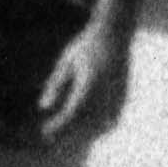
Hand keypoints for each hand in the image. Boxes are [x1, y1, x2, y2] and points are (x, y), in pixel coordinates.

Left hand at [37, 16, 133, 144]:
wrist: (117, 30)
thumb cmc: (87, 44)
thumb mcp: (66, 60)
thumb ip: (55, 83)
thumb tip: (43, 107)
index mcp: (89, 82)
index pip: (72, 114)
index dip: (58, 126)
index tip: (45, 130)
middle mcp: (105, 91)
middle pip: (84, 124)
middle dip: (67, 134)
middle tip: (50, 135)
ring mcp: (117, 95)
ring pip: (99, 127)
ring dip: (83, 134)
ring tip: (68, 132)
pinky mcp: (124, 95)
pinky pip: (112, 121)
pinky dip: (100, 128)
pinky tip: (89, 128)